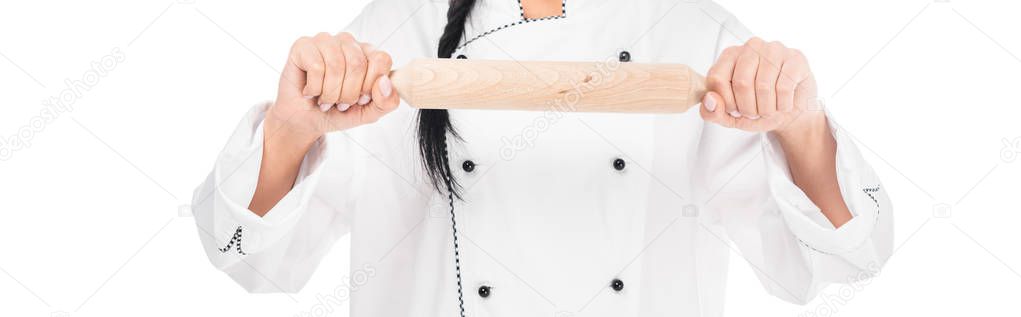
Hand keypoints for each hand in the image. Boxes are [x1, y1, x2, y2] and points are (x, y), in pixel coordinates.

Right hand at [268, 32, 398, 146]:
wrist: (305, 120)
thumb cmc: (337, 112)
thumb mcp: (368, 113)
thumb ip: (386, 102)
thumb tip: (385, 82)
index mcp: (369, 54)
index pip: (381, 59)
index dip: (370, 85)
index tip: (360, 99)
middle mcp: (349, 43)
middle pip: (357, 64)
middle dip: (348, 94)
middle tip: (339, 103)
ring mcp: (326, 41)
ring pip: (336, 66)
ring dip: (330, 93)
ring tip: (325, 99)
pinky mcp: (304, 45)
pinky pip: (316, 66)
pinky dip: (314, 88)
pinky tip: (310, 91)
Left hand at [700, 37, 821, 135]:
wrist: (790, 111)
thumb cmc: (757, 108)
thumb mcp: (730, 116)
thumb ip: (712, 112)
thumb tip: (710, 100)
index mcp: (729, 55)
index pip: (716, 78)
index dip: (726, 102)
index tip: (735, 110)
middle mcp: (751, 47)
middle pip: (742, 83)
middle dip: (748, 109)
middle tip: (755, 113)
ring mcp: (774, 49)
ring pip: (764, 86)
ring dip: (766, 109)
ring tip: (770, 110)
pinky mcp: (795, 58)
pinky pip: (784, 87)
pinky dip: (783, 105)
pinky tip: (784, 104)